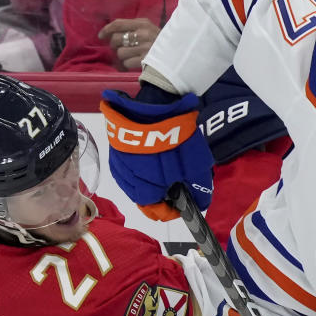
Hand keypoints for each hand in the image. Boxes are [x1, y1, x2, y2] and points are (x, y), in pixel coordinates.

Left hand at [99, 18, 161, 70]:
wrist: (176, 55)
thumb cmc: (158, 42)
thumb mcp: (148, 29)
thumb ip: (133, 27)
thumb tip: (111, 33)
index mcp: (143, 24)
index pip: (118, 23)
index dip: (106, 29)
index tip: (100, 36)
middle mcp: (143, 34)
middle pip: (116, 39)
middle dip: (114, 46)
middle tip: (119, 48)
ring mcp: (144, 47)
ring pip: (120, 53)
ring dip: (123, 57)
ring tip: (132, 56)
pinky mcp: (145, 60)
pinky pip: (126, 63)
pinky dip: (128, 65)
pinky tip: (136, 63)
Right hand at [100, 89, 213, 220]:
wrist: (156, 104)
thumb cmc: (177, 140)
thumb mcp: (196, 167)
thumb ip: (199, 190)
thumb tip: (200, 205)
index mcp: (145, 189)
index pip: (155, 211)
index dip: (170, 211)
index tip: (180, 205)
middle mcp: (127, 181)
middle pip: (142, 198)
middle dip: (159, 197)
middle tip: (173, 187)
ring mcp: (118, 164)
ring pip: (132, 184)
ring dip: (146, 183)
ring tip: (162, 173)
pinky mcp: (114, 148)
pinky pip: (125, 167)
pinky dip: (137, 169)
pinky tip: (149, 161)